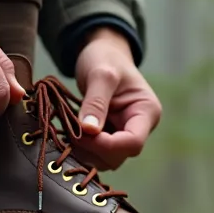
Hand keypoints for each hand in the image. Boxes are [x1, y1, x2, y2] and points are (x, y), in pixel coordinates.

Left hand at [73, 26, 161, 169]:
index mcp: (146, 112)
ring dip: (85, 151)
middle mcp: (139, 127)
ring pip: (106, 159)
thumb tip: (89, 130)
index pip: (133, 142)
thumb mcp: (101, 74)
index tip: (83, 133)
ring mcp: (123, 133)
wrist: (103, 53)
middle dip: (93, 149)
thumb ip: (95, 101)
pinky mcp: (109, 136)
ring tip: (67, 131)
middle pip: (119, 155)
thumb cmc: (106, 57)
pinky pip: (96, 152)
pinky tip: (68, 134)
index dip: (108, 145)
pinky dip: (81, 148)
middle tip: (69, 132)